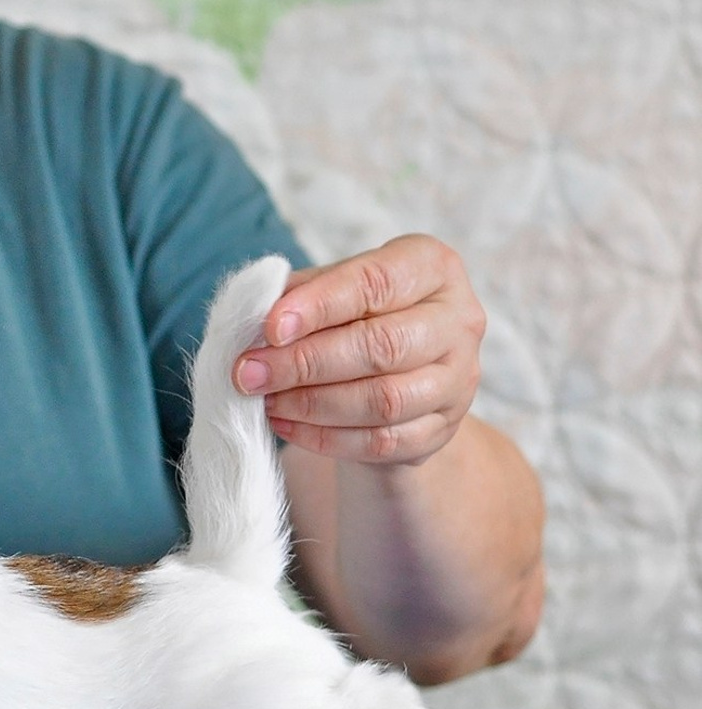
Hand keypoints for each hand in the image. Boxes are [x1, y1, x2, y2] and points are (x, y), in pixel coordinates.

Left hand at [233, 234, 485, 466]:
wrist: (396, 372)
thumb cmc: (355, 315)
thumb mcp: (331, 288)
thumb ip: (298, 295)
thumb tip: (253, 316)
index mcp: (432, 267)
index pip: (375, 282)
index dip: (319, 305)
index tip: (270, 327)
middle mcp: (458, 321)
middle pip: (382, 346)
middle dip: (305, 362)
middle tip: (249, 373)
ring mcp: (458, 380)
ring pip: (383, 400)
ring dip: (312, 404)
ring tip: (265, 400)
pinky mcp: (443, 429)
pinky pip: (381, 442)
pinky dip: (325, 438)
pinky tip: (286, 424)